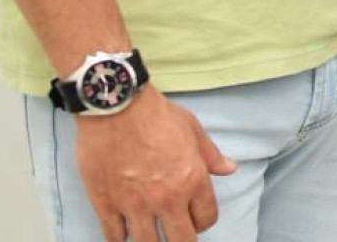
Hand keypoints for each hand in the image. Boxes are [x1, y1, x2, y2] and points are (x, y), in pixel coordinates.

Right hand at [74, 87, 234, 240]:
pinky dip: (120, 238)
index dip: (203, 220)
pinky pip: (114, 236)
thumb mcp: (193, 129)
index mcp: (193, 180)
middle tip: (175, 233)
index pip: (206, 218)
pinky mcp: (107, 205)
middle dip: (182, 240)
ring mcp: (135, 205)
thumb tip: (229, 169)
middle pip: (181, 241)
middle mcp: (167, 198)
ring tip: (151, 235)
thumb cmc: (156, 114)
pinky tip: (124, 233)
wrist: (116, 107)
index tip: (196, 217)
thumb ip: (211, 155)